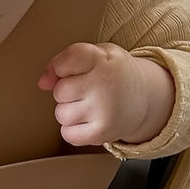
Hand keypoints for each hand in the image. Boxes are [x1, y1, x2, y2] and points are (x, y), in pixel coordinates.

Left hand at [38, 43, 174, 146]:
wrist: (146, 98)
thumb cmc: (114, 74)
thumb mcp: (97, 54)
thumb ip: (66, 60)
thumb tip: (42, 83)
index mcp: (104, 60)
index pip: (65, 62)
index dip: (61, 68)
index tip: (73, 70)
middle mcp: (105, 85)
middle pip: (60, 91)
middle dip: (67, 90)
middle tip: (87, 89)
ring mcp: (103, 111)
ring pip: (61, 114)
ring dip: (69, 111)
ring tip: (89, 105)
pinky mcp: (101, 133)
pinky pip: (67, 134)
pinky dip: (73, 130)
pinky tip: (88, 120)